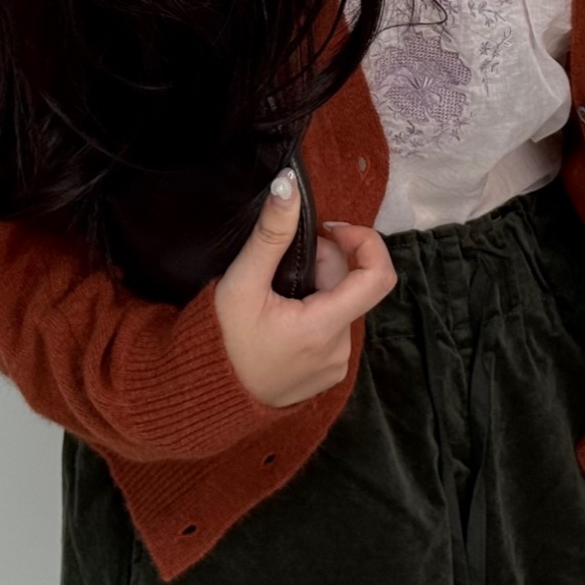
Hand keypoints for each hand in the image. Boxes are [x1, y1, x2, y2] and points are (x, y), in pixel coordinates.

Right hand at [213, 168, 397, 408]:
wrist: (205, 399)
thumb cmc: (220, 340)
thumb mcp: (241, 283)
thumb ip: (270, 234)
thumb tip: (289, 185)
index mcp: (324, 327)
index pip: (379, 276)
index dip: (364, 241)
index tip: (331, 229)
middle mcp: (339, 350)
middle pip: (350, 287)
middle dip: (322, 263)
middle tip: (280, 262)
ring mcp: (335, 366)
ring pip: (340, 307)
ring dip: (316, 288)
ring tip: (275, 292)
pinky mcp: (326, 376)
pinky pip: (332, 330)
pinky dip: (314, 314)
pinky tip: (281, 319)